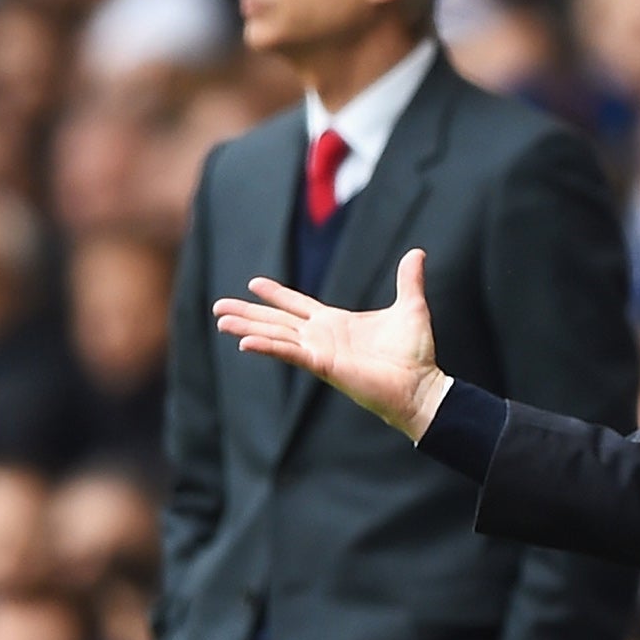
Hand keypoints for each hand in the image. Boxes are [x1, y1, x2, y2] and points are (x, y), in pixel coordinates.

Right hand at [212, 249, 452, 438]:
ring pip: (276, 336)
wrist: (422, 385)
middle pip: (277, 321)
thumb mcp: (411, 307)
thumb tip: (417, 253)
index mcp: (337, 323)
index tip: (253, 283)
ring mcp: (320, 352)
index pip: (299, 305)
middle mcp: (323, 337)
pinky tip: (245, 341)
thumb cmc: (415, 354)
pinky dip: (267, 346)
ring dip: (247, 328)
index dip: (277, 294)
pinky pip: (290, 353)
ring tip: (221, 321)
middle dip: (248, 313)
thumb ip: (408, 280)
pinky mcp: (324, 365)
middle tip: (218, 307)